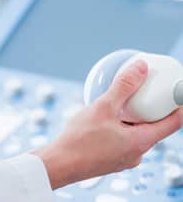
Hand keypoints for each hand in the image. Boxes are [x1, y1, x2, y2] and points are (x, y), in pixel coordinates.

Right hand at [32, 60, 182, 188]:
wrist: (60, 164)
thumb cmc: (80, 139)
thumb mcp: (103, 107)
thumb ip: (124, 86)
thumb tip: (142, 67)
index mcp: (141, 142)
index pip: (173, 122)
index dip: (178, 105)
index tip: (175, 91)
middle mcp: (136, 153)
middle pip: (155, 127)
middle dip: (152, 109)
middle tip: (145, 92)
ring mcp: (124, 158)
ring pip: (137, 133)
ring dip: (134, 118)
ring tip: (121, 104)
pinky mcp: (112, 159)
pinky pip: (124, 139)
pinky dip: (122, 126)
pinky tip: (106, 119)